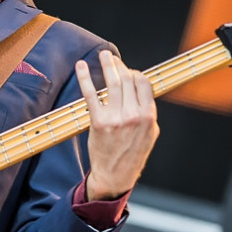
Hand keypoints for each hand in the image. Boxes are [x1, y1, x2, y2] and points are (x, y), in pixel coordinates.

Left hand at [75, 50, 159, 200]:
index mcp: (149, 116)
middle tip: (110, 56)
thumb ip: (147, 111)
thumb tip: (141, 89)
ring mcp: (116, 118)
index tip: (127, 71)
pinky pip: (91, 94)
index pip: (143, 83)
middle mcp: (134, 115)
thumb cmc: (133, 154)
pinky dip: (85, 78)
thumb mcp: (150, 134)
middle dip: (119, 65)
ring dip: (107, 65)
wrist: (115, 176)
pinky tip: (82, 66)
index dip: (135, 73)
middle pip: (127, 79)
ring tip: (103, 55)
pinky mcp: (98, 122)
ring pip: (112, 83)